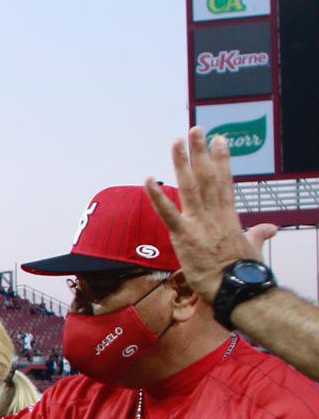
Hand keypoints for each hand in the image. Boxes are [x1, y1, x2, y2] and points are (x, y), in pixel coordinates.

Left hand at [145, 127, 277, 304]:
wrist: (237, 288)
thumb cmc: (243, 272)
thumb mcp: (252, 248)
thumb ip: (257, 234)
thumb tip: (270, 229)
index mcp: (229, 216)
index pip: (225, 181)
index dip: (221, 159)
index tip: (219, 140)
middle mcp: (215, 214)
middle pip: (207, 176)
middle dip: (200, 152)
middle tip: (196, 129)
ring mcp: (199, 223)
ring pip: (190, 186)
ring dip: (182, 162)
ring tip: (177, 141)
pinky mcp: (184, 236)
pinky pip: (167, 213)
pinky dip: (157, 196)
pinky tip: (148, 180)